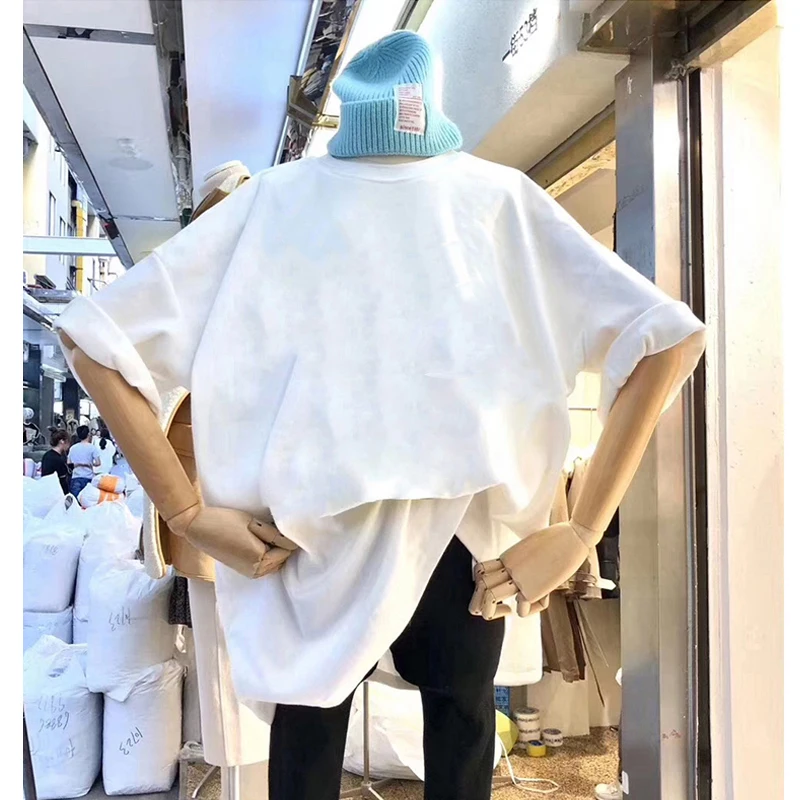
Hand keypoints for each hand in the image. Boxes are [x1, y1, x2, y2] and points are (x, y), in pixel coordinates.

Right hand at [170, 506, 298, 579]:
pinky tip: (260, 540)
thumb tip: (293, 542)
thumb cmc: (225, 521)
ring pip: (274, 562)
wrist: (198, 526)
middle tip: (273, 526)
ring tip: (265, 531)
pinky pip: (265, 564)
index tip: (281, 524)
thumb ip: (274, 534)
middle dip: (282, 544)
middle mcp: (256, 572)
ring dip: (275, 549)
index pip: (286, 550)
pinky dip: (267, 554)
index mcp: (260, 561)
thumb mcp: (253, 523)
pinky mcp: (243, 570)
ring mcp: (249, 573)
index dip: (287, 536)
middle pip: (282, 558)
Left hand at [469, 521, 594, 620]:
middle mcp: (509, 568)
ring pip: (490, 598)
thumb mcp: (532, 546)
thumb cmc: (558, 537)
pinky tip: (540, 600)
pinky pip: (521, 609)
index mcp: (507, 557)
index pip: (480, 571)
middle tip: (495, 606)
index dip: (481, 584)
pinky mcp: (533, 589)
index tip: (497, 588)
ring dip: (494, 611)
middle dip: (479, 602)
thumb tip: (530, 569)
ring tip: (507, 610)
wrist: (572, 536)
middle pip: (480, 586)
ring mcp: (519, 579)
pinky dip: (529, 610)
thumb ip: (524, 559)